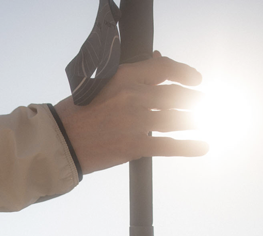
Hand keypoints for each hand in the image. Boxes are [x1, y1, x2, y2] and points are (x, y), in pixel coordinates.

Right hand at [54, 51, 207, 174]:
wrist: (59, 143)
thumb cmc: (76, 114)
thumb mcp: (100, 86)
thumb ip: (130, 76)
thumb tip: (156, 61)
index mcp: (123, 77)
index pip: (164, 69)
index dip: (185, 73)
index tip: (196, 79)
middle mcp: (133, 96)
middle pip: (177, 96)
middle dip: (195, 100)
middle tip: (203, 103)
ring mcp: (136, 121)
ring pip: (178, 119)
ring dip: (195, 121)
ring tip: (203, 121)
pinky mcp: (135, 145)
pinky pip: (171, 144)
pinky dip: (190, 146)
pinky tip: (202, 146)